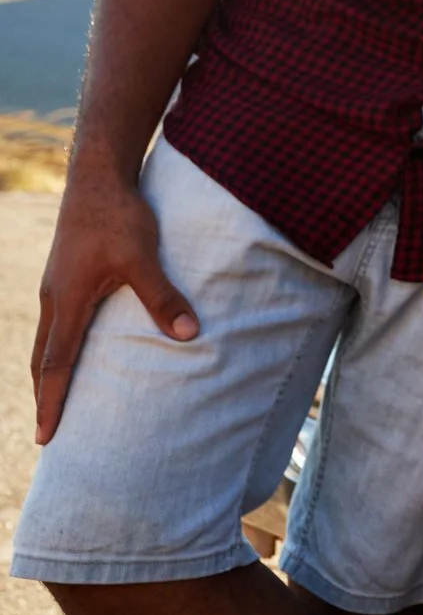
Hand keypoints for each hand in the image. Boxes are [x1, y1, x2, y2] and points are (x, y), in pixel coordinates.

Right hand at [32, 174, 197, 442]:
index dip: (52, 402)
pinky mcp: (65, 272)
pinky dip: (59, 344)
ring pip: (47, 338)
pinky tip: (74, 344)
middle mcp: (54, 299)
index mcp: (66, 303)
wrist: (98, 178)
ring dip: (50, 370)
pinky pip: (58, 320)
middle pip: (43, 358)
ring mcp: (56, 285)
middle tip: (47, 429)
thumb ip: (162, 296)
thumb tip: (188, 334)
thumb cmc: (119, 217)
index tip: (45, 436)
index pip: (55, 365)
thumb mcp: (143, 258)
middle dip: (45, 394)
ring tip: (56, 395)